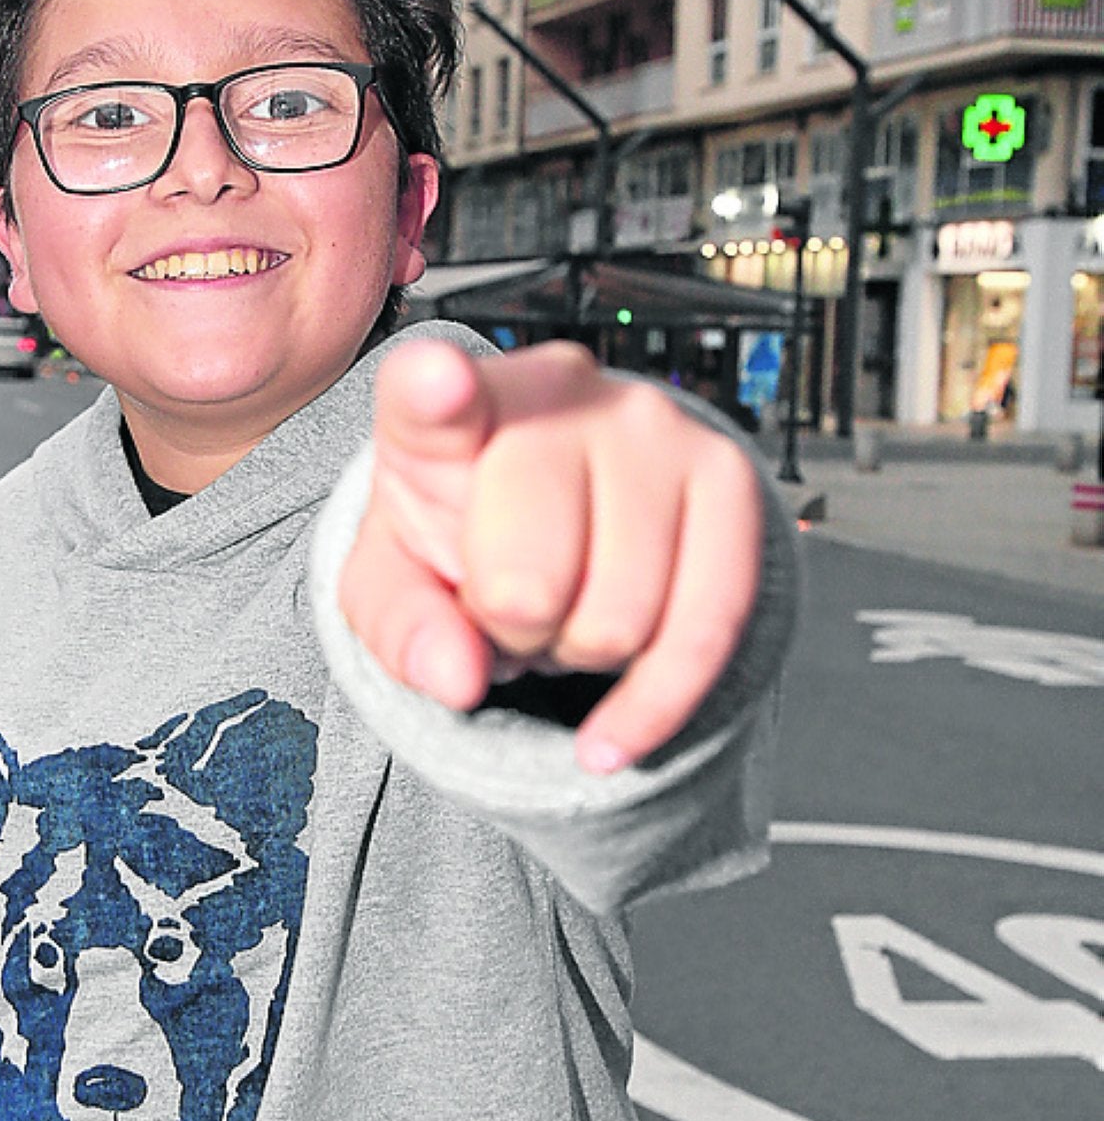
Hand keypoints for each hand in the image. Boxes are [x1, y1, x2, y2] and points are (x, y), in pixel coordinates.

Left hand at [338, 340, 764, 772]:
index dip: (434, 393)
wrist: (554, 519)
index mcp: (444, 412)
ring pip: (621, 620)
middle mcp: (556, 393)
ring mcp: (653, 427)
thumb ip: (402, 627)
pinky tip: (608, 738)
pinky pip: (706, 631)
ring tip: (560, 608)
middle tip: (504, 606)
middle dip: (511, 634)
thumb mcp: (393, 585)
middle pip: (528, 583)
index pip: (428, 399)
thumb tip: (458, 679)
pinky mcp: (727, 478)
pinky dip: (653, 707)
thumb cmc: (458, 540)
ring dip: (579, 654)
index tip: (438, 382)